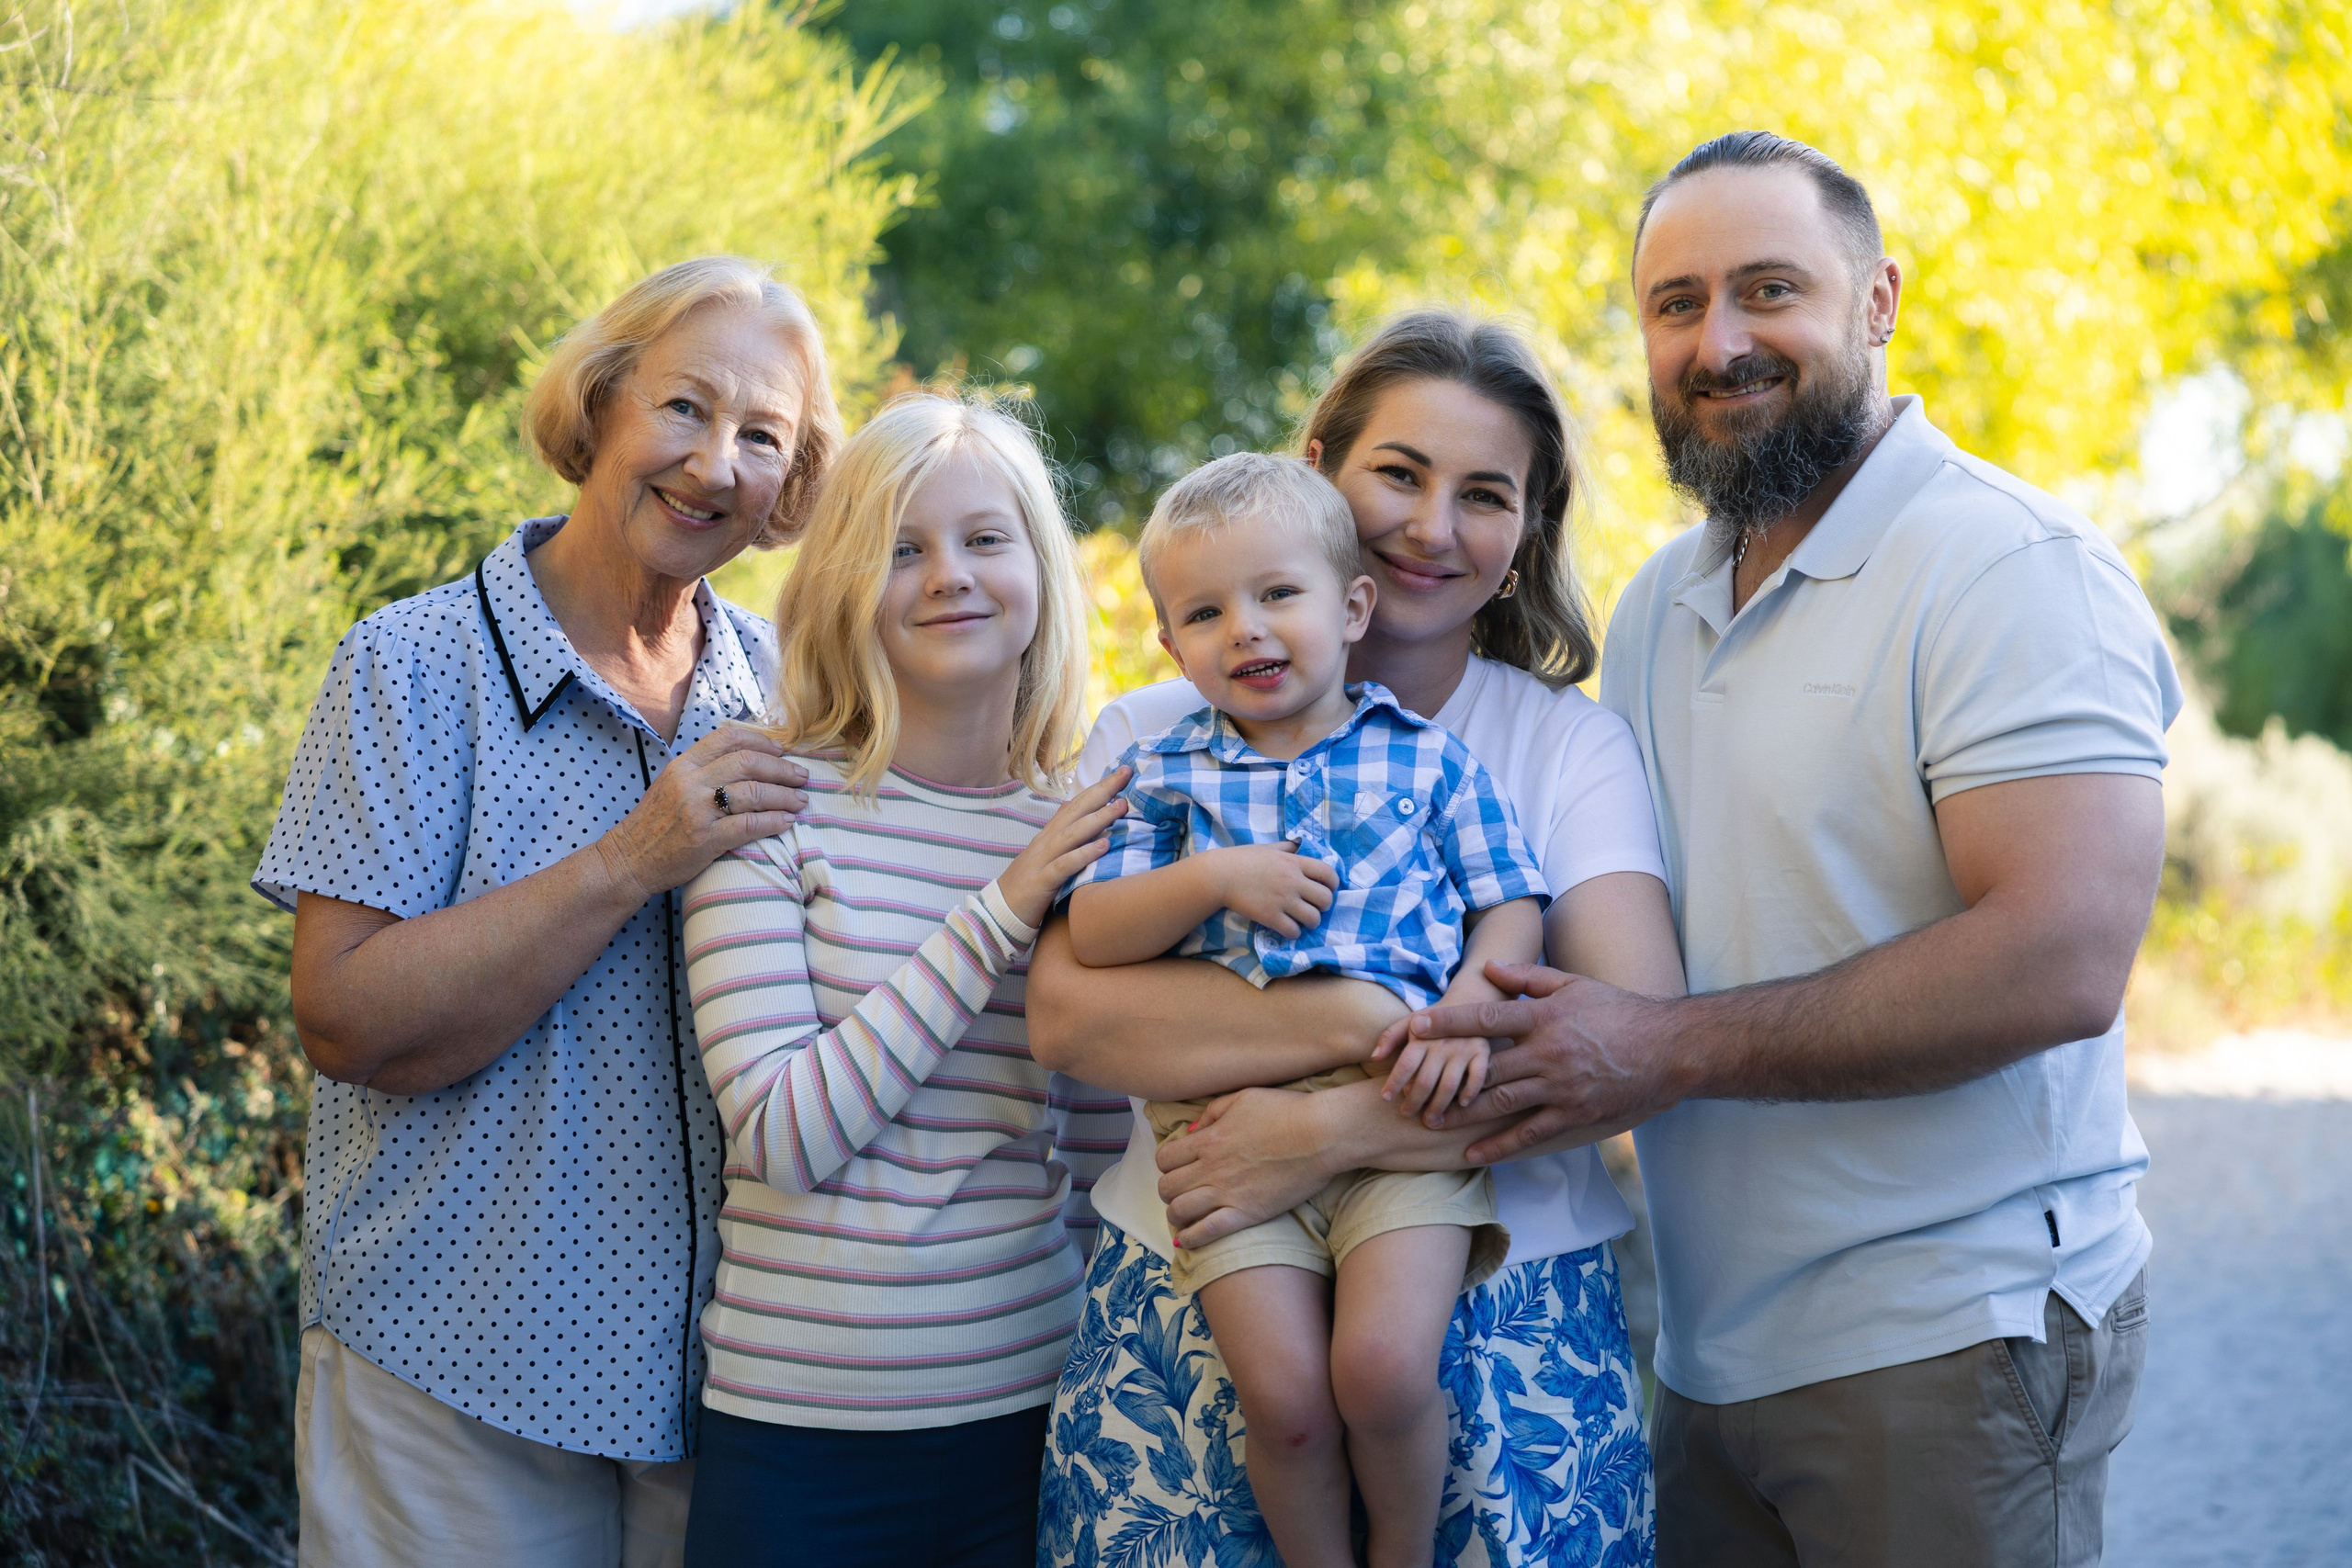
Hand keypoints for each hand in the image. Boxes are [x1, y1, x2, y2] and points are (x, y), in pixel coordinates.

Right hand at [596, 724, 810, 900]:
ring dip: (784, 795)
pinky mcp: (704, 840)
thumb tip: (745, 759)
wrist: (628, 860)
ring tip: (801, 800)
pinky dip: (774, 821)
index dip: (761, 740)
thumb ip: (702, 770)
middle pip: (747, 763)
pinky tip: (787, 821)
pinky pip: (749, 825)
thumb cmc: (654, 825)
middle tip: (802, 776)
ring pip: (753, 793)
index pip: (728, 739)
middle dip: (782, 768)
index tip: (782, 750)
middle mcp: (690, 782)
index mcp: (683, 765)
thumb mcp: (672, 785)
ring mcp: (697, 811)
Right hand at [996, 768, 1131, 928]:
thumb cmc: (1028, 887)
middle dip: (1102, 791)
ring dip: (1098, 819)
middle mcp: (1046, 842)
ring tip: (1121, 807)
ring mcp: (1042, 860)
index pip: (1076, 804)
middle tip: (1126, 774)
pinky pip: (1064, 865)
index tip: (1122, 772)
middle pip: (1076, 811)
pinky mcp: (1041, 882)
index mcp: (1049, 835)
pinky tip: (1104, 846)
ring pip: (1072, 834)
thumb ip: (1064, 840)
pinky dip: (1084, 854)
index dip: (1098, 788)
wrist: (998, 913)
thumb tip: (1085, 820)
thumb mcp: (1047, 858)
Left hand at [1155, 1087, 1338, 1249]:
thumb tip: (1191, 1131)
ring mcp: (1227, 1191)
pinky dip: (1191, 1238)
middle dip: (1168, 1190)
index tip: (1178, 1168)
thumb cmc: (1287, 1110)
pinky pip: (1207, 1232)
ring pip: (1179, 1211)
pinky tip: (1188, 1240)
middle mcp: (1211, 1166)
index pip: (1165, 1158)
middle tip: (1181, 1192)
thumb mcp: (1243, 1097)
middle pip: (1167, 1186)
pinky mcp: (1247, 1213)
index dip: (1167, 1165)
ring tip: (1183, 1216)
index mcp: (1208, 1138)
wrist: (1321, 1134)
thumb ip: (1212, 1112)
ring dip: (1175, 1215)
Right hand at [1206, 842, 1339, 938]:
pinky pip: (1293, 931)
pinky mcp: (1270, 917)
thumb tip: (1300, 846)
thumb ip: (1287, 848)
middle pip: (1326, 899)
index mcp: (1294, 862)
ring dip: (1311, 922)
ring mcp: (1282, 900)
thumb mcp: (1269, 848)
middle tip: (1314, 907)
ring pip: (1313, 918)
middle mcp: (1293, 881)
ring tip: (1302, 920)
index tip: (1328, 889)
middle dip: (1323, 906)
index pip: (1328, 874)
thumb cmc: (1242, 859)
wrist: (1219, 875)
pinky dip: (1293, 932)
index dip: (1333, 884)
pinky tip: (1287, 928)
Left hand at [1376, 959, 1684, 1159]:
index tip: (1415, 1027)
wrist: (1670, 1048)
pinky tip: (1473, 1153)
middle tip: (1409, 1088)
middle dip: (1446, 1078)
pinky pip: (1529, 1134)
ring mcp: (1561, 1087)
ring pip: (1500, 1103)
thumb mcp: (1573, 985)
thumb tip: (1488, 968)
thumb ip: (1528, 978)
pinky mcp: (1574, 1115)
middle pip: (1486, 1068)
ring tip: (1430, 1120)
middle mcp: (1548, 1053)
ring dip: (1462, 1114)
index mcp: (1545, 1017)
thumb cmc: (1619, 1011)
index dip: (1449, 1023)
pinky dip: (1499, 1145)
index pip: (1486, 1020)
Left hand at [1378, 1031, 1490, 1117]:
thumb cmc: (1434, 1021)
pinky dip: (1470, 1092)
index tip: (1385, 1098)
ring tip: (1430, 1121)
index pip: (1405, 1064)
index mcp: (1422, 1036)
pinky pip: (1477, 1077)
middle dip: (1414, 1102)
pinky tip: (1462, 1104)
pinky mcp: (1482, 1051)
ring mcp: (1463, 1048)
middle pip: (1425, 1080)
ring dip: (1438, 1106)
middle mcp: (1442, 1043)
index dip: (1394, 1083)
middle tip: (1407, 1115)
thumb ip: (1390, 1037)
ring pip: (1449, 1085)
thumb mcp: (1410, 1022)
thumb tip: (1374, 1057)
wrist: (1469, 1003)